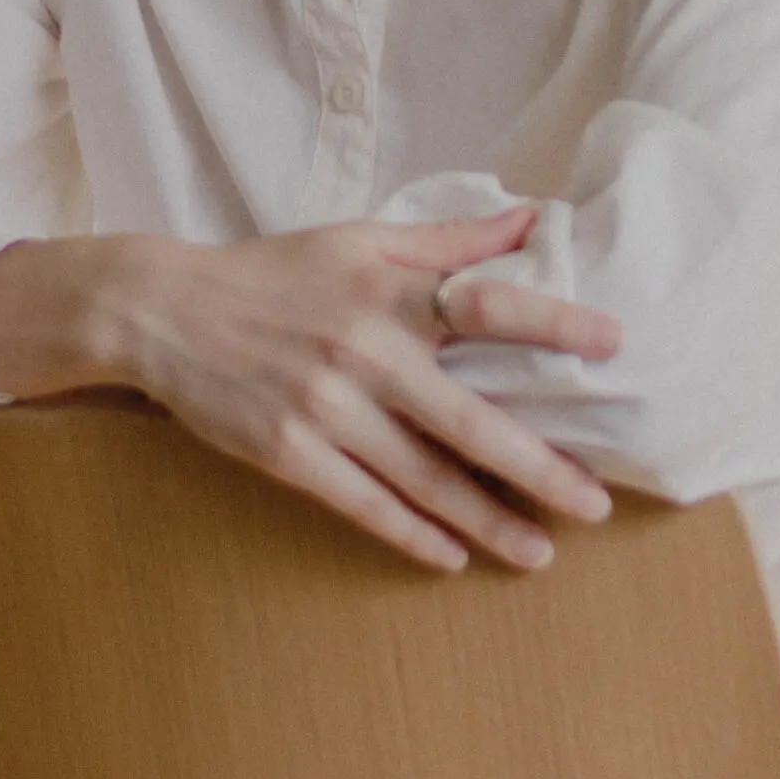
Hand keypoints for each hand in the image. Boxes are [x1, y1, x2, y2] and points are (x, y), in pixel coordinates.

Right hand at [0, 203, 620, 575]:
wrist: (166, 309)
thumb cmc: (276, 271)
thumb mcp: (360, 238)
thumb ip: (448, 239)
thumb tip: (532, 221)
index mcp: (387, 288)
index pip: (488, 303)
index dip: (553, 320)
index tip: (613, 344)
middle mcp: (363, 348)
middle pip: (468, 417)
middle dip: (537, 466)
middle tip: (594, 502)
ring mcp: (325, 406)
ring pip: (422, 477)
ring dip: (487, 519)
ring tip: (541, 551)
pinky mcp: (288, 452)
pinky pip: (364, 504)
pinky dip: (412, 533)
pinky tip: (453, 557)